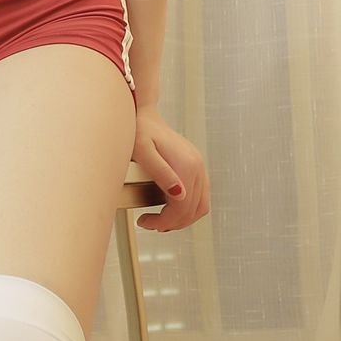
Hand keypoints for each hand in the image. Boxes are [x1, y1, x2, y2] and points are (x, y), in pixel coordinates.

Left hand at [131, 104, 209, 232]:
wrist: (144, 116)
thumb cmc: (140, 131)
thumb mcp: (142, 151)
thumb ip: (160, 172)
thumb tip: (178, 194)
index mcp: (186, 165)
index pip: (183, 207)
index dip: (165, 221)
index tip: (146, 222)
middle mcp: (197, 166)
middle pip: (194, 209)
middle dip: (172, 223)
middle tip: (151, 224)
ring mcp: (198, 166)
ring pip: (201, 205)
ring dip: (183, 219)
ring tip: (161, 220)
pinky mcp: (195, 167)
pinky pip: (200, 196)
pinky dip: (188, 209)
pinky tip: (171, 209)